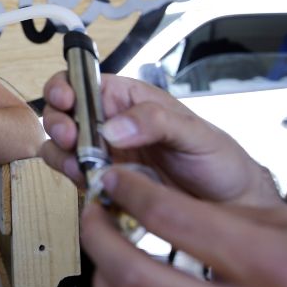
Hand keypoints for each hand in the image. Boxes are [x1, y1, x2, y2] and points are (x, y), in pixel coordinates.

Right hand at [39, 72, 281, 206]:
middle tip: (70, 137)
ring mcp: (102, 153)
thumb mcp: (194, 132)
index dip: (65, 86)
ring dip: (59, 152)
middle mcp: (108, 123)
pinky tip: (86, 180)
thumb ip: (155, 121)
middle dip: (58, 122)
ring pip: (60, 145)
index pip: (83, 80)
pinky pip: (72, 175)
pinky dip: (69, 177)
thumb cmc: (217, 159)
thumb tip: (112, 128)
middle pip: (63, 113)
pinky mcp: (101, 181)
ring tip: (77, 163)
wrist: (229, 205)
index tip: (66, 99)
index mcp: (127, 99)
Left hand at [83, 166, 286, 286]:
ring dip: (102, 272)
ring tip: (102, 244)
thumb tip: (152, 199)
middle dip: (100, 234)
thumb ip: (223, 215)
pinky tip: (118, 284)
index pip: (173, 218)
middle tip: (94, 210)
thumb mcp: (281, 228)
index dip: (132, 192)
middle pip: (137, 272)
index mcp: (267, 264)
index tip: (116, 180)